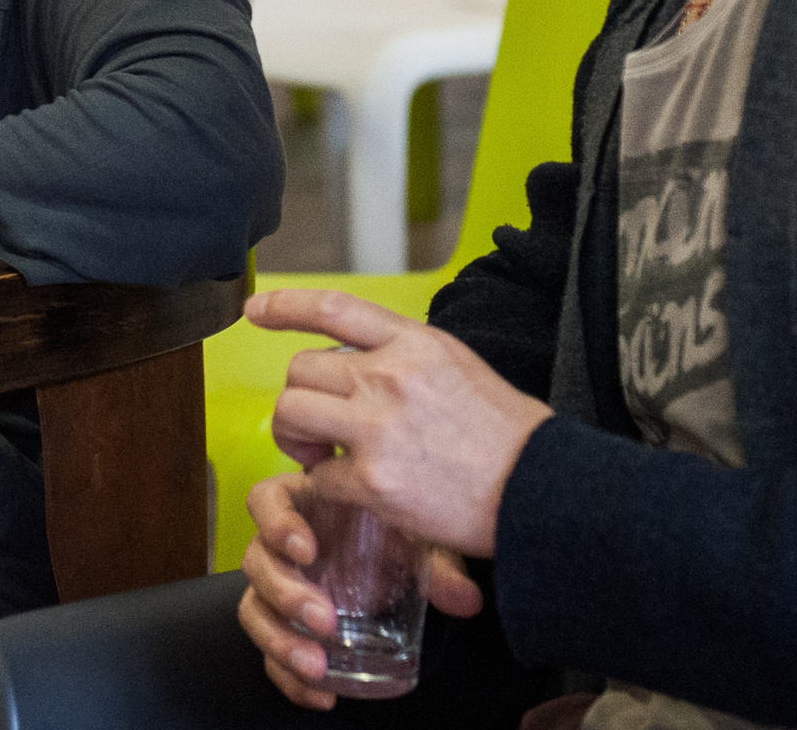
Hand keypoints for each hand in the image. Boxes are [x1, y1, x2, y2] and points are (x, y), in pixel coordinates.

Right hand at [237, 471, 483, 710]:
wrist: (395, 564)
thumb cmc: (397, 536)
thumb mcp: (419, 539)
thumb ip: (441, 565)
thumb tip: (465, 599)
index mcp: (306, 506)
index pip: (267, 500)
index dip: (276, 523)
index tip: (308, 549)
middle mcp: (283, 546)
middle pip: (256, 562)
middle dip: (286, 593)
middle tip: (324, 618)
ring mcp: (280, 588)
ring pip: (253, 610)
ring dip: (280, 640)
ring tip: (316, 664)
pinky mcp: (285, 627)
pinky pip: (270, 653)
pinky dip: (287, 676)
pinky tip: (319, 693)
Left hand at [247, 289, 552, 558]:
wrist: (541, 489)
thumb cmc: (508, 436)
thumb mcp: (459, 367)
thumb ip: (406, 357)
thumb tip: (363, 360)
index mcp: (414, 342)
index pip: (333, 307)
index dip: (285, 305)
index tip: (254, 309)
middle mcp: (391, 376)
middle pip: (299, 370)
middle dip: (298, 399)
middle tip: (314, 427)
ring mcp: (378, 428)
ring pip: (291, 414)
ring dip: (295, 438)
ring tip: (319, 454)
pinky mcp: (373, 481)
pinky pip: (315, 475)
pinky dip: (324, 485)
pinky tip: (351, 491)